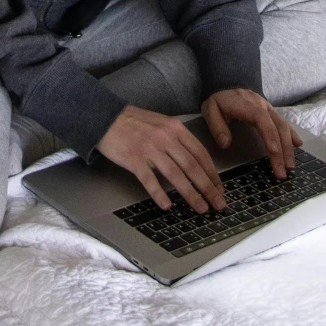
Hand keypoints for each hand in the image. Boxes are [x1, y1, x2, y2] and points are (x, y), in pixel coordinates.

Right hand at [96, 105, 226, 214]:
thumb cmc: (134, 122)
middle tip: (218, 203)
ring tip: (201, 207)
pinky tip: (167, 206)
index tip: (219, 188)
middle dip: (208, 188)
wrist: (105, 117)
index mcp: (175, 128)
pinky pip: (150, 180)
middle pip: (192, 166)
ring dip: (191, 194)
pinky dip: (160, 194)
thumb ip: (177, 138)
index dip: (212, 173)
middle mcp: (165, 138)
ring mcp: (150, 148)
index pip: (200, 153)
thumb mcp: (161, 123)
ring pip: (176, 175)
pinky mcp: (134, 159)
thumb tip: (194, 161)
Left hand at [202, 88, 302, 179]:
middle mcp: (262, 105)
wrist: (226, 81)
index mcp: (247, 105)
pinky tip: (298, 144)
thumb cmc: (219, 98)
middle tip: (283, 171)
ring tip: (290, 166)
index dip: (270, 136)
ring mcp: (268, 108)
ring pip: (283, 126)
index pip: (263, 120)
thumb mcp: (210, 109)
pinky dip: (292, 134)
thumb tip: (226, 144)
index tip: (274, 153)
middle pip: (277, 127)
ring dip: (288, 146)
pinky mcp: (270, 111)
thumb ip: (217, 126)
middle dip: (282, 150)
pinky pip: (284, 122)